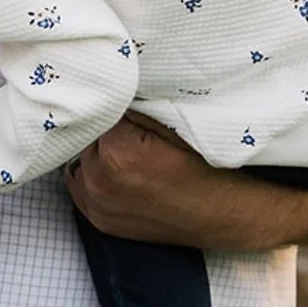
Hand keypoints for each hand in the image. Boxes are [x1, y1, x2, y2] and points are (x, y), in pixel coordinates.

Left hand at [67, 114, 306, 251]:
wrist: (226, 214)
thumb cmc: (208, 165)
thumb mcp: (175, 121)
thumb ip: (138, 104)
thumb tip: (110, 85)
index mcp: (118, 152)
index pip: (101, 112)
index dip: (116, 104)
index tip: (127, 103)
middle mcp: (100, 181)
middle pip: (88, 136)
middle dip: (106, 129)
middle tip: (133, 130)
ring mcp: (98, 206)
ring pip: (83, 160)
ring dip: (97, 152)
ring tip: (127, 151)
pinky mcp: (100, 221)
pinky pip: (81, 187)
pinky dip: (93, 176)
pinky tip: (117, 171)